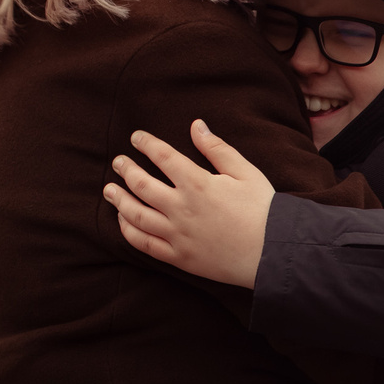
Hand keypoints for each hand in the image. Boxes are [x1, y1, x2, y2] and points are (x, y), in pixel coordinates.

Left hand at [105, 119, 272, 287]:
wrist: (274, 254)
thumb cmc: (264, 211)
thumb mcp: (246, 172)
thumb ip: (217, 149)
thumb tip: (196, 126)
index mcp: (197, 183)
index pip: (162, 156)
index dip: (146, 144)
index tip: (136, 138)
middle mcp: (181, 208)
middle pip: (141, 184)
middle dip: (125, 169)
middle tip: (118, 162)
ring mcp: (177, 234)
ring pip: (135, 214)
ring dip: (118, 199)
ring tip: (109, 189)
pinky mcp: (179, 257)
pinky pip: (144, 244)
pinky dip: (128, 230)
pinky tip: (123, 220)